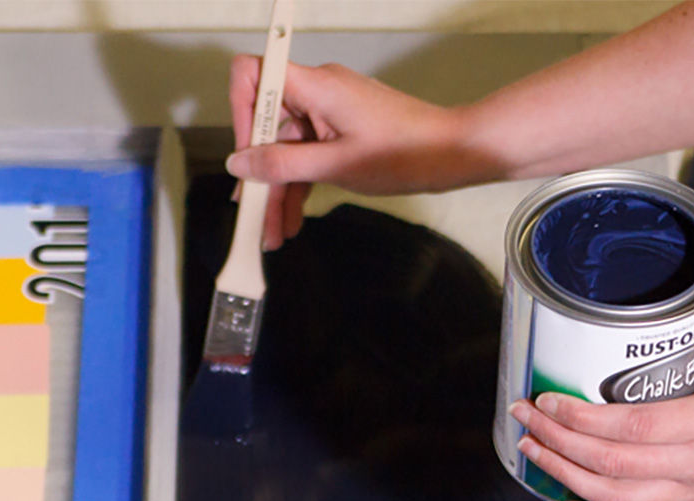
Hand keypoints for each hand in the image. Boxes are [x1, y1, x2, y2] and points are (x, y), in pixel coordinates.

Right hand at [227, 57, 488, 249]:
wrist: (453, 153)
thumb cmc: (407, 152)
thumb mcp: (337, 166)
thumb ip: (283, 165)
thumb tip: (239, 163)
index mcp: (317, 86)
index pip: (254, 75)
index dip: (240, 112)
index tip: (242, 155)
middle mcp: (319, 93)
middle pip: (268, 126)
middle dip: (259, 173)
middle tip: (253, 217)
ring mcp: (330, 113)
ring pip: (287, 149)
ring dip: (278, 190)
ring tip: (273, 232)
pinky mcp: (341, 131)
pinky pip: (308, 156)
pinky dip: (299, 185)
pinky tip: (292, 218)